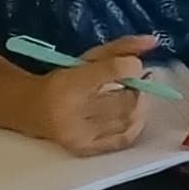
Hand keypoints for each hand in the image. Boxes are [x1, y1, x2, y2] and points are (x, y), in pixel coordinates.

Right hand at [27, 34, 161, 157]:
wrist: (33, 109)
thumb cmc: (65, 80)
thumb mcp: (91, 57)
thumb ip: (123, 46)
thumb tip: (155, 40)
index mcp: (73, 82)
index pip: (116, 70)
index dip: (133, 66)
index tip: (133, 65)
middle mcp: (74, 111)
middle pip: (127, 100)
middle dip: (139, 89)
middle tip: (136, 83)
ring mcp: (80, 134)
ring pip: (128, 119)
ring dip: (138, 106)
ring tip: (130, 97)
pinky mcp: (85, 149)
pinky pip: (124, 138)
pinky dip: (135, 125)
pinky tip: (130, 115)